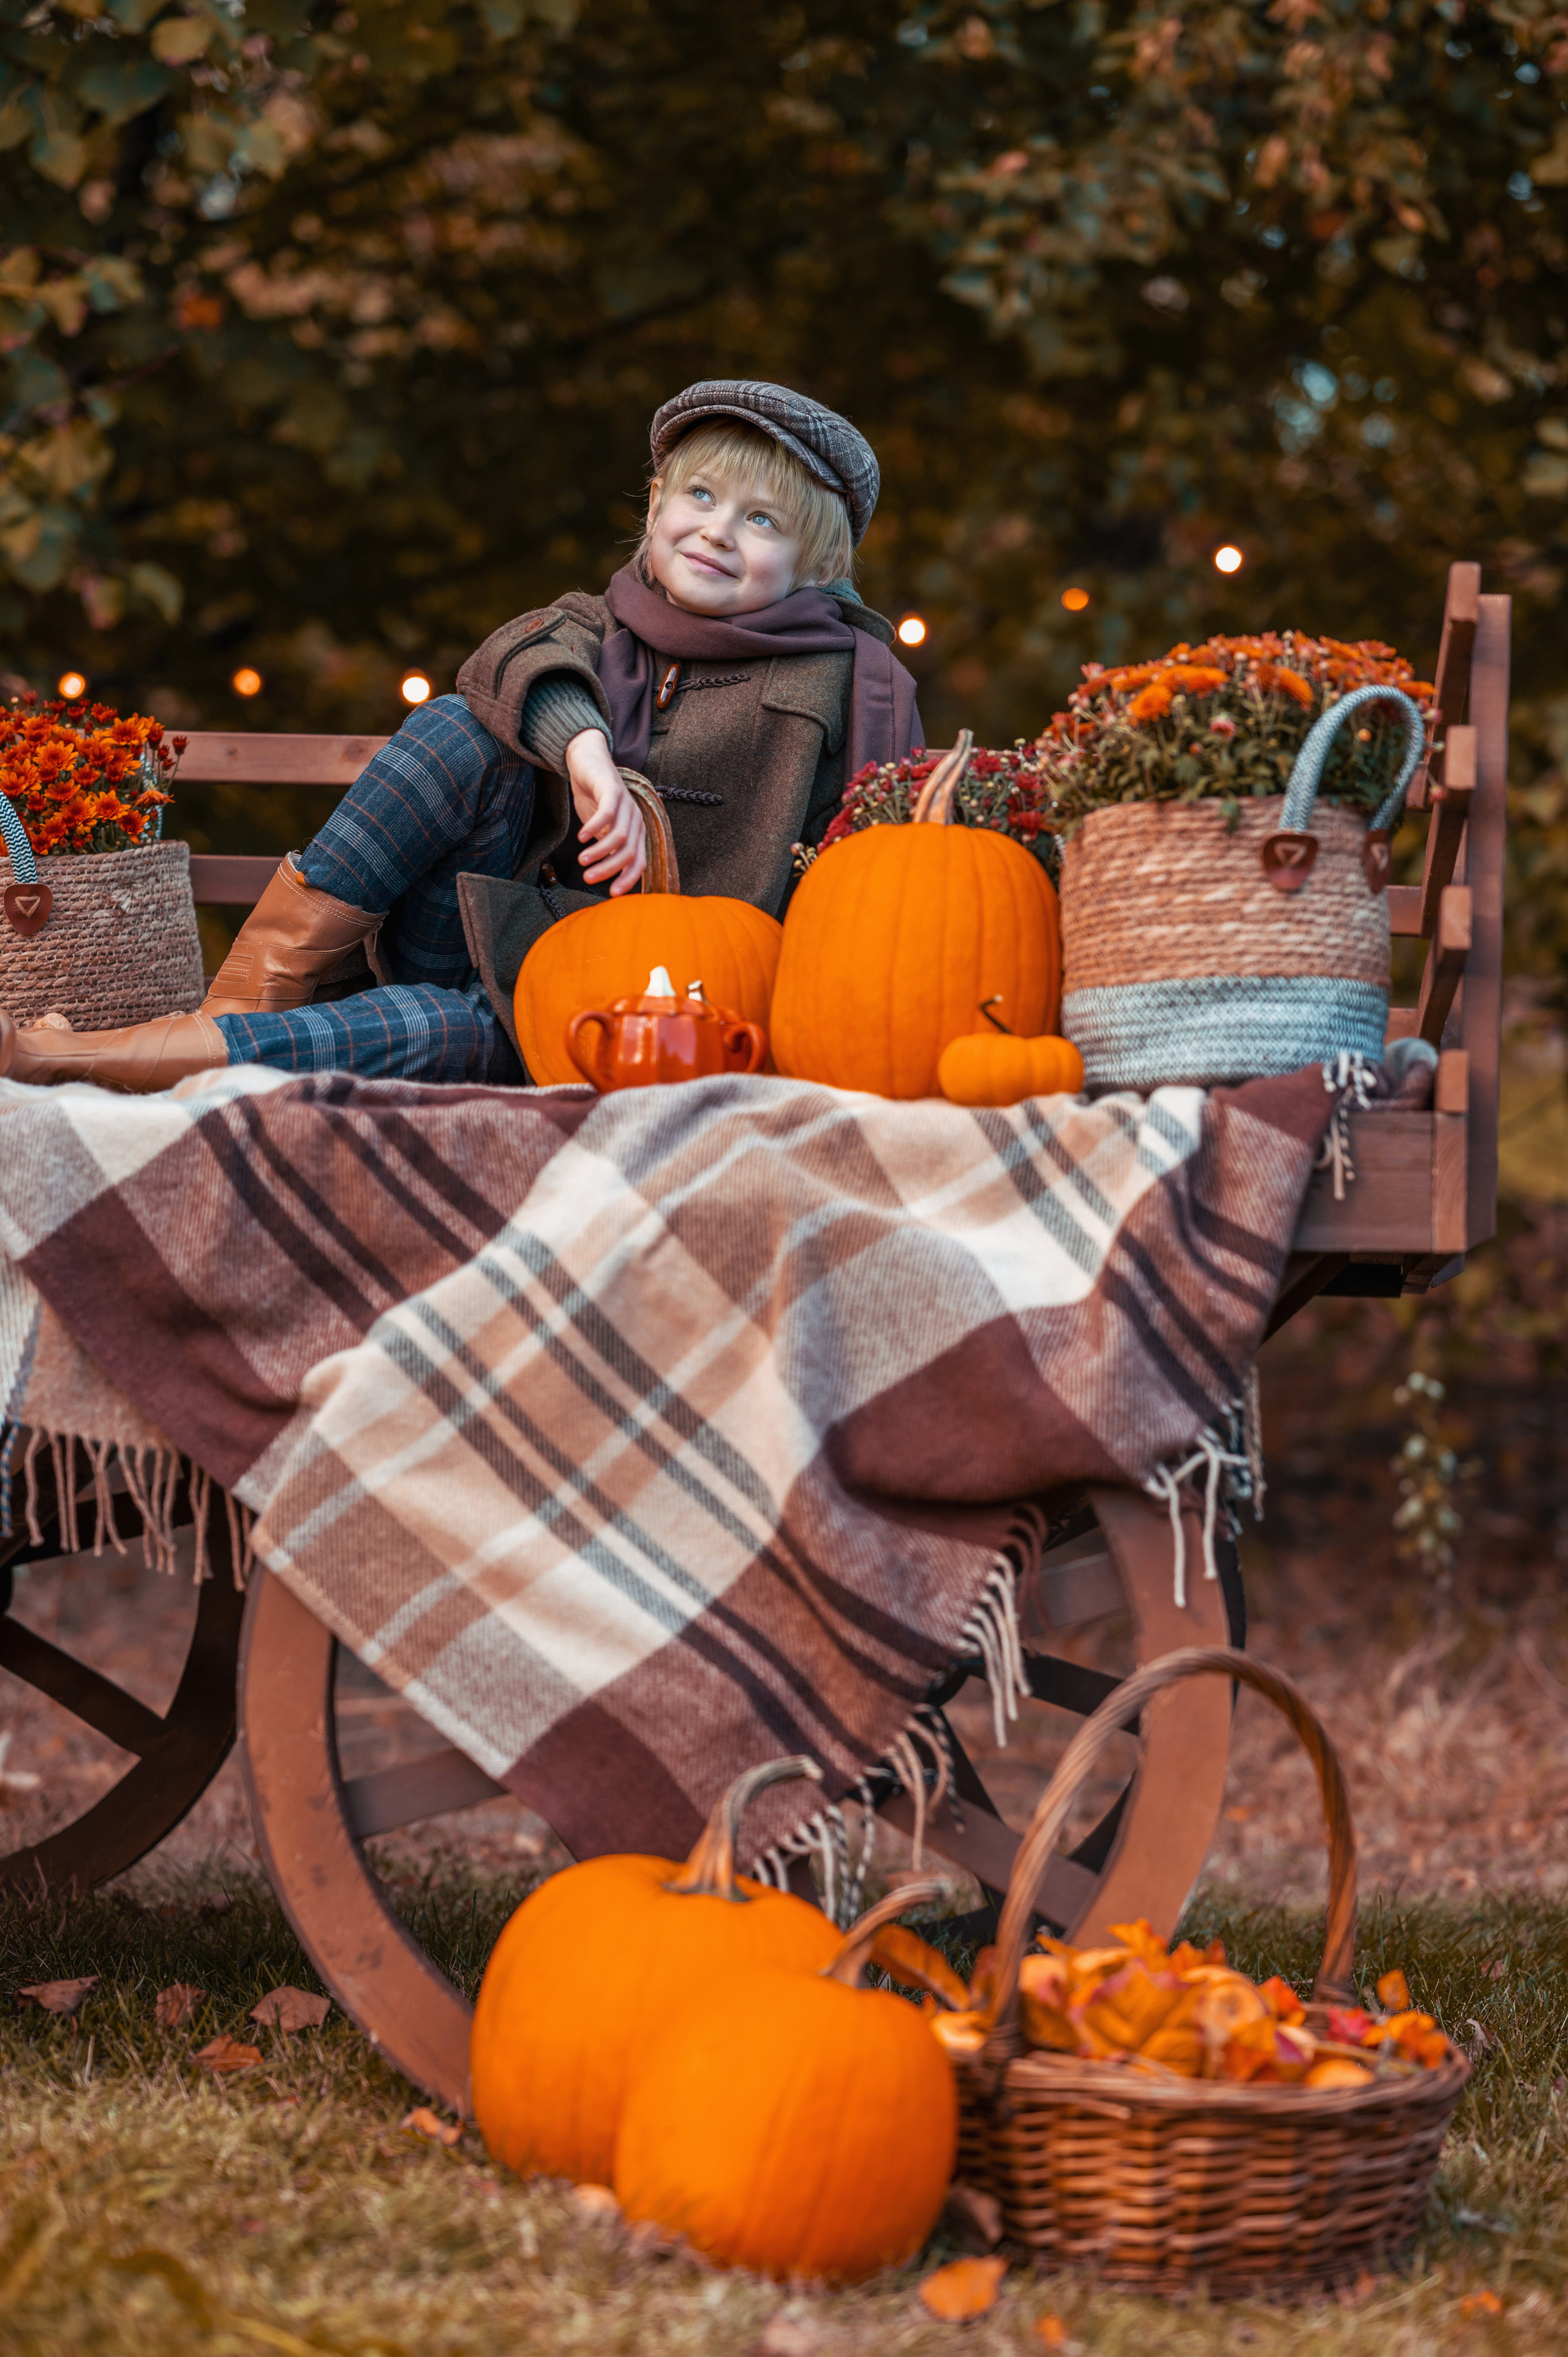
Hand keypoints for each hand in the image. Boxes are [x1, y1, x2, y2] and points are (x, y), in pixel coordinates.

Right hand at [564, 729, 645, 895]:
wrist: (588, 761)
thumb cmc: (594, 799)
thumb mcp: (601, 829)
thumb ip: (605, 848)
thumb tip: (603, 874)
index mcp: (636, 831)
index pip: (638, 861)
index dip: (627, 879)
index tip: (611, 894)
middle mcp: (635, 819)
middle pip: (629, 852)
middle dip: (609, 869)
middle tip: (588, 878)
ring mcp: (626, 804)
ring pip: (620, 835)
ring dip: (601, 851)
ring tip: (582, 860)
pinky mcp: (612, 789)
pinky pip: (608, 812)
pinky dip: (595, 827)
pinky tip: (581, 836)